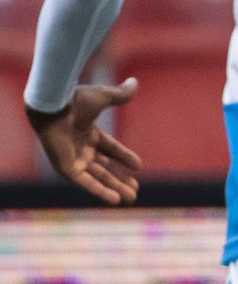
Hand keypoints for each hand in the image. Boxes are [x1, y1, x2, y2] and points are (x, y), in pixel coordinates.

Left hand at [26, 78, 142, 203]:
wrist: (53, 107)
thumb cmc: (75, 101)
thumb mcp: (104, 97)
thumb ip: (120, 94)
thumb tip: (135, 83)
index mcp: (88, 132)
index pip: (110, 148)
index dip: (124, 157)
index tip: (138, 166)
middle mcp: (81, 148)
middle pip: (105, 168)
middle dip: (121, 179)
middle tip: (135, 190)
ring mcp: (74, 159)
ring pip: (98, 178)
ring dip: (115, 188)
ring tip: (132, 198)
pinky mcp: (67, 168)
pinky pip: (86, 183)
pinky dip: (100, 192)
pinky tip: (115, 200)